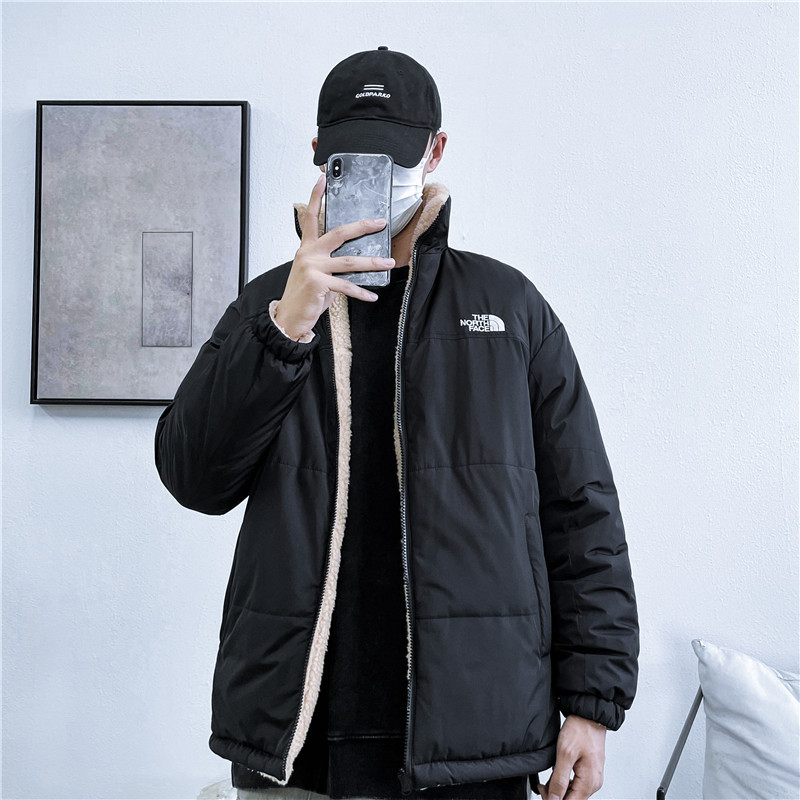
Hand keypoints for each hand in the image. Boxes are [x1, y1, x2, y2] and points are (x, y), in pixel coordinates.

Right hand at [273, 173, 396, 339]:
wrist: (289, 317)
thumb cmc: (304, 295)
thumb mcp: (314, 273)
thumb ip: (329, 262)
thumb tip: (355, 260)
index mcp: (307, 248)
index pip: (311, 217)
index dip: (316, 196)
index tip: (323, 180)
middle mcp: (309, 254)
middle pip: (339, 233)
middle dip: (362, 226)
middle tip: (379, 222)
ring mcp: (313, 268)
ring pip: (349, 262)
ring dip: (372, 262)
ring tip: (388, 263)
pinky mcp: (318, 284)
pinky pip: (346, 286)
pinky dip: (361, 292)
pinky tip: (372, 295)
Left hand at [537, 715, 605, 799]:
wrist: (589, 715)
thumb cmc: (580, 730)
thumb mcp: (565, 754)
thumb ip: (559, 779)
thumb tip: (554, 799)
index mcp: (589, 782)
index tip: (543, 793)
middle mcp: (594, 782)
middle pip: (572, 799)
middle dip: (556, 796)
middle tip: (542, 787)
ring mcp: (592, 776)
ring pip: (574, 792)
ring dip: (559, 789)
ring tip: (546, 781)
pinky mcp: (589, 770)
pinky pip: (577, 783)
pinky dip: (565, 782)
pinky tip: (556, 775)